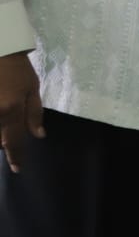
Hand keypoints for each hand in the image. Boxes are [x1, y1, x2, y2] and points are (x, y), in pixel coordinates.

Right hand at [0, 52, 42, 173]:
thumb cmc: (17, 67)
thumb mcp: (32, 87)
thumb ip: (34, 113)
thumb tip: (38, 135)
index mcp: (10, 109)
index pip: (14, 140)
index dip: (16, 156)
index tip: (17, 168)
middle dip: (3, 140)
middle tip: (9, 124)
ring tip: (7, 111)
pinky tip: (4, 108)